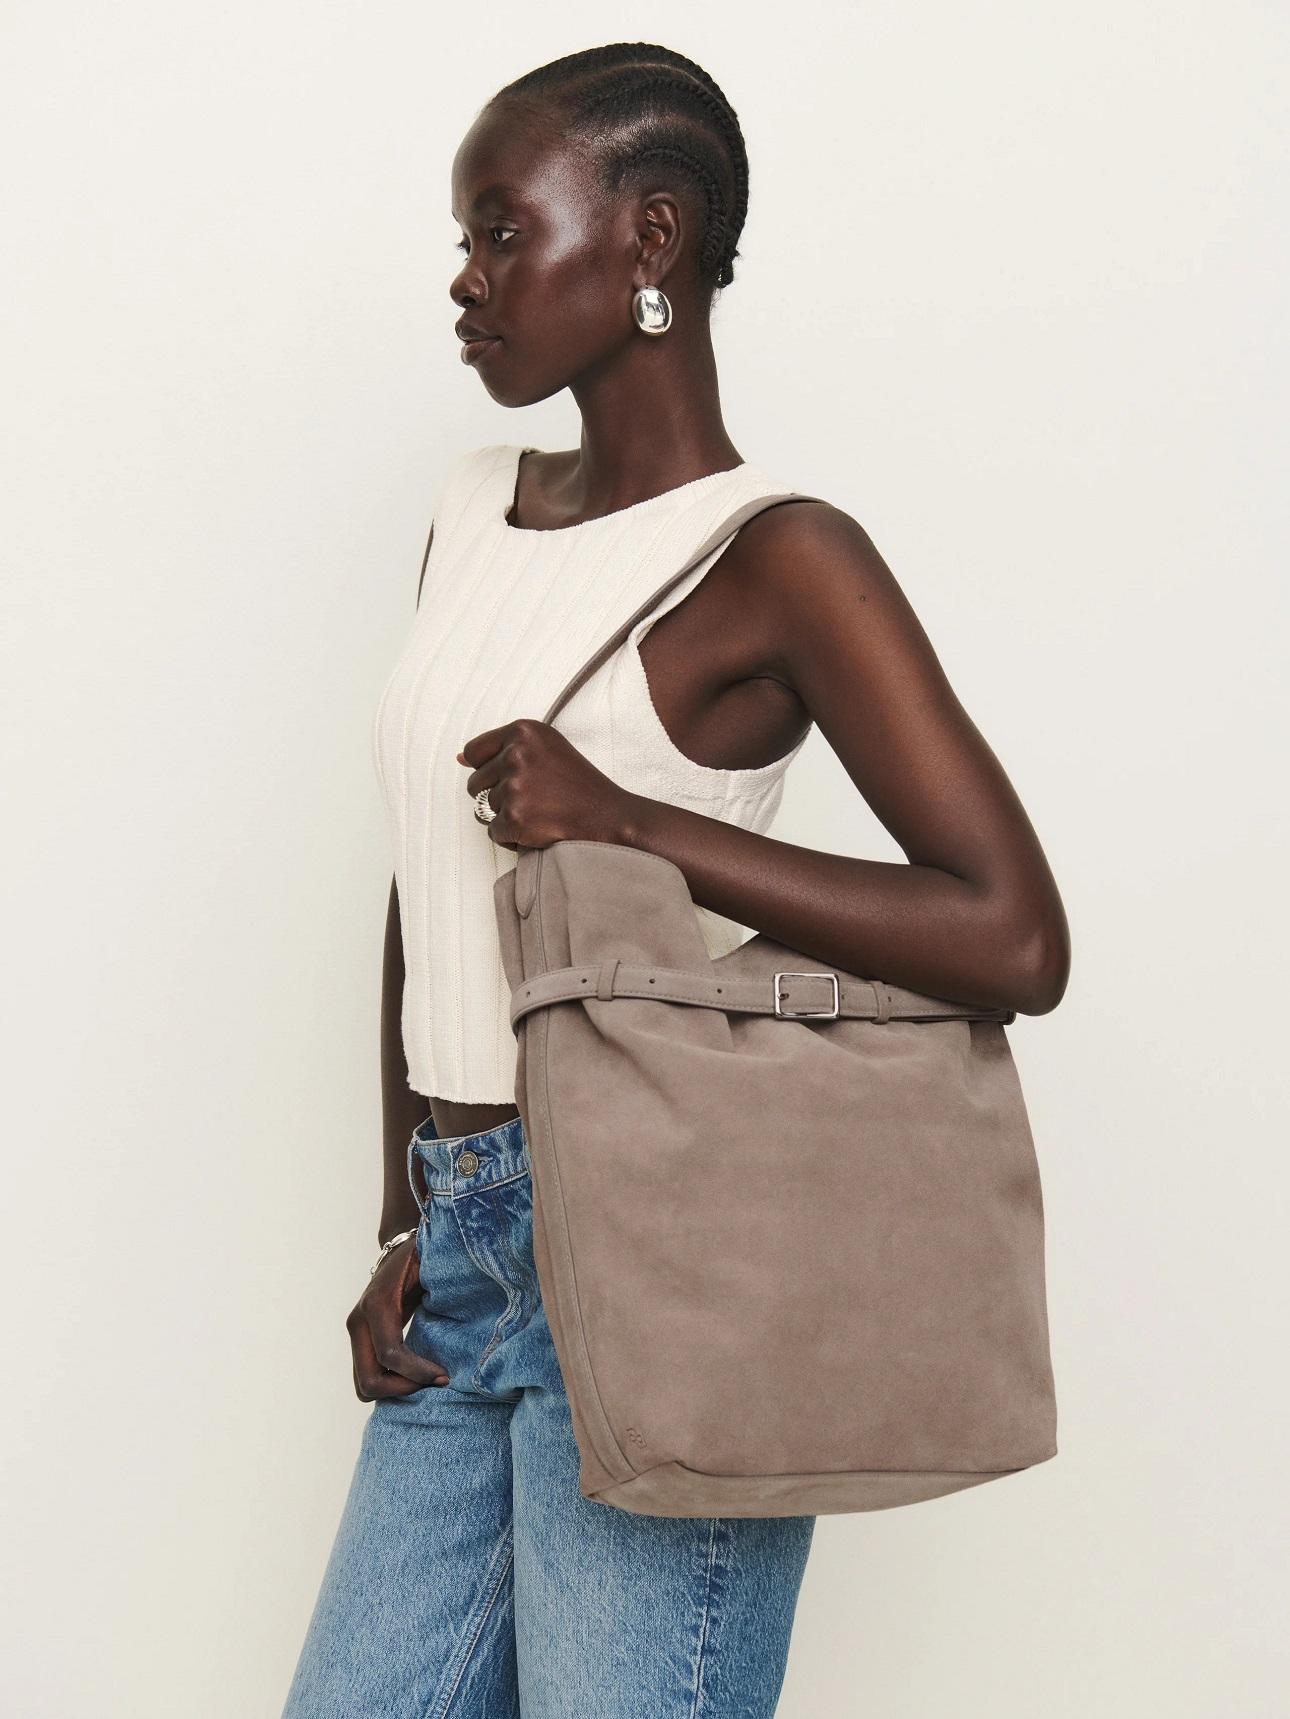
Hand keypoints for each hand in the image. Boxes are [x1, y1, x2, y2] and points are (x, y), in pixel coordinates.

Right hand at [345, 1234, 447, 1399]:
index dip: (417, 1373)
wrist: (398, 1252)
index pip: (390, 1354)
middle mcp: (359, 1321)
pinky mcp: (360, 1342)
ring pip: (363, 1386)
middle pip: (369, 1380)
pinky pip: (367, 1377)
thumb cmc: (421, 1257)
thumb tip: (467, 1304)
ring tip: (427, 1380)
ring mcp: (356, 1334)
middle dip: (404, 1389)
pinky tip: (417, 1376)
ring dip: (396, 1391)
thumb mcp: (432, 1266)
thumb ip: (445, 1285)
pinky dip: (390, 1385)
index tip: (445, 1376)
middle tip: (436, 1382)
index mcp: (377, 1303)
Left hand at [457, 718, 635, 849]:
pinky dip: (512, 838)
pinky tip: (538, 830)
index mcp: (523, 731)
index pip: (474, 751)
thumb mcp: (547, 750)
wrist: (610, 818)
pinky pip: (494, 833)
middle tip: (533, 801)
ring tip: (539, 814)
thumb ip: (505, 748)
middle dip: (498, 798)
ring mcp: (515, 786)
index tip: (511, 779)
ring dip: (507, 818)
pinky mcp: (515, 817)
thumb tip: (460, 758)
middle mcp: (516, 754)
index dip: (489, 770)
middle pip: (475, 784)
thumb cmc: (581, 786)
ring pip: (484, 811)